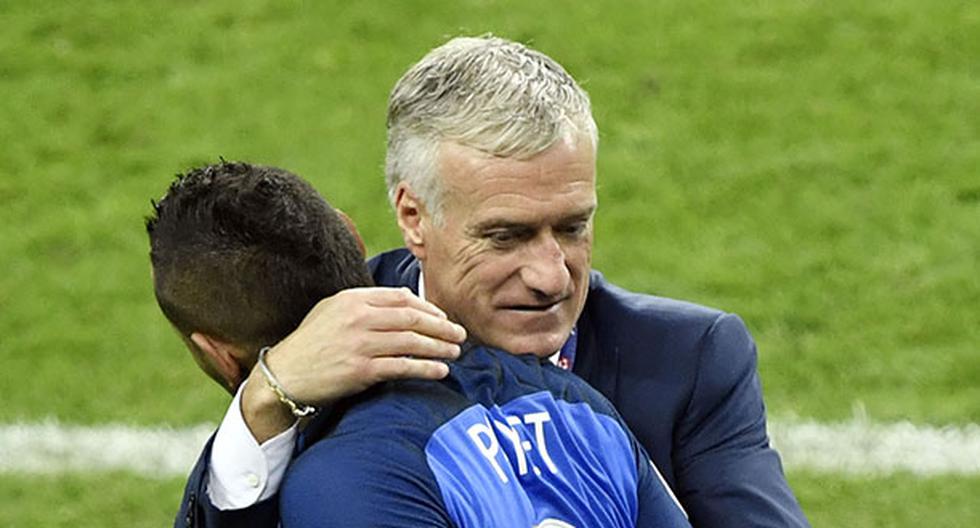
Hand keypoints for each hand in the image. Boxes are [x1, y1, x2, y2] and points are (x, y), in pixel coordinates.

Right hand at [241, 287, 465, 441]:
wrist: (284, 375)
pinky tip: (440, 371)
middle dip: (441, 327)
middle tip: (460, 335)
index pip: (401, 298)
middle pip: (412, 318)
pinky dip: (425, 368)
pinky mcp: (361, 370)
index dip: (428, 308)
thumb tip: (403, 301)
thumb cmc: (310, 343)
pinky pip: (402, 367)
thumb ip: (364, 303)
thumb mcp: (332, 310)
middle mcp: (358, 318)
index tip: (442, 318)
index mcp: (353, 299)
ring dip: (439, 347)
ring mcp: (360, 344)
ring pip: (412, 342)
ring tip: (455, 353)